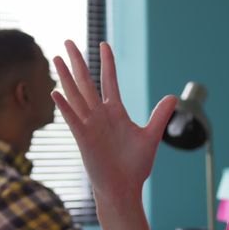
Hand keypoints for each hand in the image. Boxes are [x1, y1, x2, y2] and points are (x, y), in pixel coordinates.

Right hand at [52, 41, 176, 229]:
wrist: (124, 189)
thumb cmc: (135, 166)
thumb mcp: (150, 136)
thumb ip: (159, 115)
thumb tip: (172, 96)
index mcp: (115, 112)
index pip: (109, 81)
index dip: (107, 63)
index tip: (104, 44)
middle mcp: (99, 115)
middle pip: (86, 82)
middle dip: (78, 61)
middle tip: (68, 40)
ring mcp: (89, 125)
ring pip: (75, 95)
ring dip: (65, 77)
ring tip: (57, 57)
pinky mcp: (83, 138)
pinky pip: (72, 119)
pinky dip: (64, 106)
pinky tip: (55, 92)